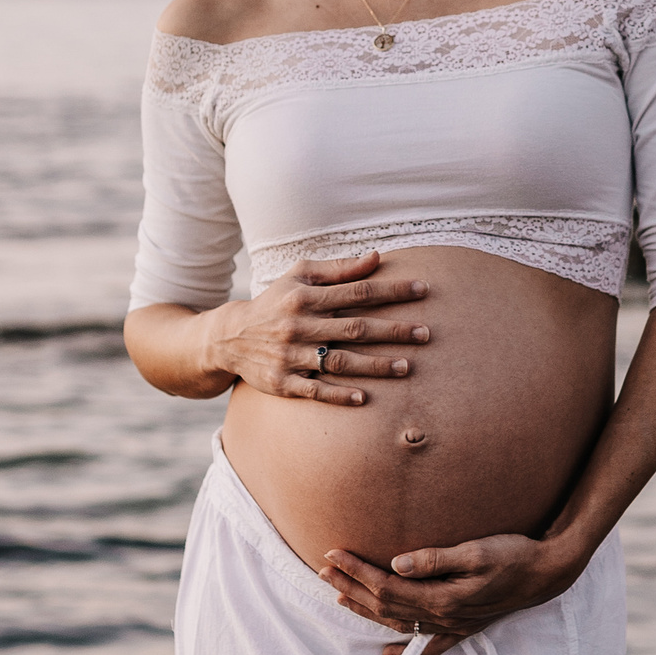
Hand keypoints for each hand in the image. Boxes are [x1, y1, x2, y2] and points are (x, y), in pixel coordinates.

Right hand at [203, 252, 430, 406]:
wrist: (230, 337)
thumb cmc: (275, 302)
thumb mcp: (300, 277)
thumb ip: (339, 269)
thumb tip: (377, 257)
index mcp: (306, 298)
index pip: (358, 292)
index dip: (392, 290)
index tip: (423, 289)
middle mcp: (300, 326)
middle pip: (355, 328)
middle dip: (394, 330)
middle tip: (426, 333)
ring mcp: (292, 357)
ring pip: (341, 362)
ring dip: (375, 365)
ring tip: (407, 367)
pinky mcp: (283, 383)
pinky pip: (316, 390)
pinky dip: (339, 394)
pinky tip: (365, 397)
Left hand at [319, 533, 586, 654]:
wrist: (548, 573)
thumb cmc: (514, 555)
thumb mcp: (476, 550)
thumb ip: (435, 560)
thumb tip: (395, 564)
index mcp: (442, 598)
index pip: (386, 587)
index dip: (357, 571)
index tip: (333, 553)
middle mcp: (443, 617)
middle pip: (385, 606)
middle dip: (351, 587)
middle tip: (323, 569)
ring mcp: (453, 625)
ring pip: (399, 623)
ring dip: (367, 610)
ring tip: (339, 598)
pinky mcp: (463, 626)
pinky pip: (427, 644)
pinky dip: (403, 648)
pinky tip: (385, 651)